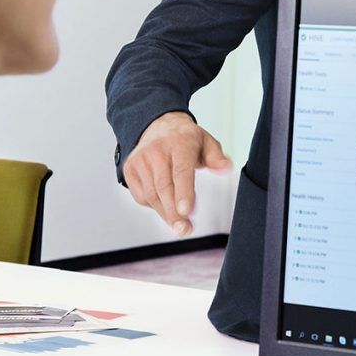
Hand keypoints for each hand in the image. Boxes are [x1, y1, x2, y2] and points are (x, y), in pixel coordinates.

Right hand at [122, 112, 231, 235]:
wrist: (157, 125)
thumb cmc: (184, 139)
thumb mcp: (206, 142)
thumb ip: (216, 157)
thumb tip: (225, 168)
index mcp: (179, 143)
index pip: (181, 171)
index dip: (184, 192)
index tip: (186, 211)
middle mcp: (156, 150)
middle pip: (164, 187)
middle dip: (174, 213)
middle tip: (184, 230)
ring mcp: (140, 160)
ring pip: (151, 195)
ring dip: (165, 214)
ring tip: (179, 225)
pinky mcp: (130, 169)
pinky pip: (141, 196)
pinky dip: (153, 206)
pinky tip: (164, 206)